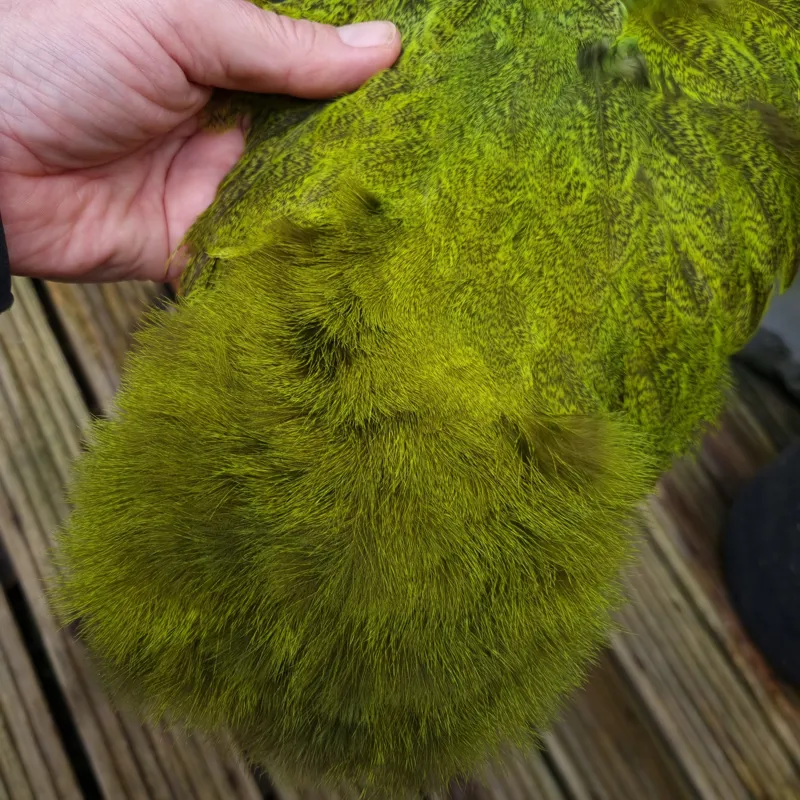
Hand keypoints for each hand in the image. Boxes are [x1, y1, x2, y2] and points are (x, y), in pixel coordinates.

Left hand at [0, 0, 399, 281]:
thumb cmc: (58, 55)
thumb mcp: (179, 21)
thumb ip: (280, 46)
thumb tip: (385, 47)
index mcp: (224, 56)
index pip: (315, 72)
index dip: (369, 85)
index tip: (432, 99)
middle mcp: (226, 123)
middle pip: (314, 144)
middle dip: (363, 158)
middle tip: (432, 172)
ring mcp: (211, 186)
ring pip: (292, 204)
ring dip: (333, 214)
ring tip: (406, 222)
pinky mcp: (191, 246)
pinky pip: (252, 258)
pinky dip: (289, 265)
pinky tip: (346, 269)